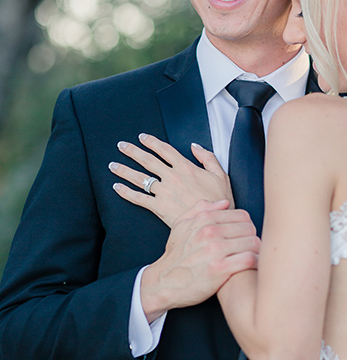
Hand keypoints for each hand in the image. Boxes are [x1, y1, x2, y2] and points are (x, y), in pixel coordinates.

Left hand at [109, 135, 232, 226]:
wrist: (213, 222)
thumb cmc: (219, 200)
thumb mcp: (221, 175)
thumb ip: (207, 158)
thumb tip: (194, 146)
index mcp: (186, 168)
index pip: (165, 150)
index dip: (152, 142)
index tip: (142, 137)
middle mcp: (172, 177)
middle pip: (148, 160)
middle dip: (132, 151)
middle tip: (121, 146)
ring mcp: (164, 192)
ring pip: (140, 178)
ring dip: (124, 170)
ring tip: (112, 165)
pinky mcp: (159, 208)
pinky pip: (139, 198)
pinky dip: (126, 192)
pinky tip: (116, 187)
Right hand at [140, 200, 259, 322]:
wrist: (163, 282)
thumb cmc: (175, 256)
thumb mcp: (181, 226)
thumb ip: (201, 209)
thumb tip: (225, 203)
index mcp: (204, 219)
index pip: (242, 216)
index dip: (246, 227)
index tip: (244, 238)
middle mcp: (210, 232)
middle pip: (250, 228)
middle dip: (252, 239)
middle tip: (249, 249)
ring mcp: (215, 250)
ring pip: (253, 242)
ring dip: (256, 251)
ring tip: (252, 258)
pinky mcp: (220, 269)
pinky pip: (250, 259)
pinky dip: (255, 263)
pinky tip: (251, 267)